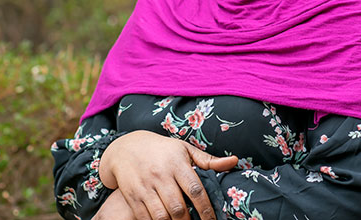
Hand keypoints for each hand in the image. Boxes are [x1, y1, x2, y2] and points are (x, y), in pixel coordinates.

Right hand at [99, 130, 237, 219]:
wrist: (126, 148)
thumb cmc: (162, 150)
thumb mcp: (185, 149)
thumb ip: (209, 160)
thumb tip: (234, 161)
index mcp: (177, 163)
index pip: (195, 190)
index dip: (205, 208)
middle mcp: (161, 175)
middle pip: (178, 207)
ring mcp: (145, 187)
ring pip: (161, 216)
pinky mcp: (133, 196)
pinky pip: (145, 218)